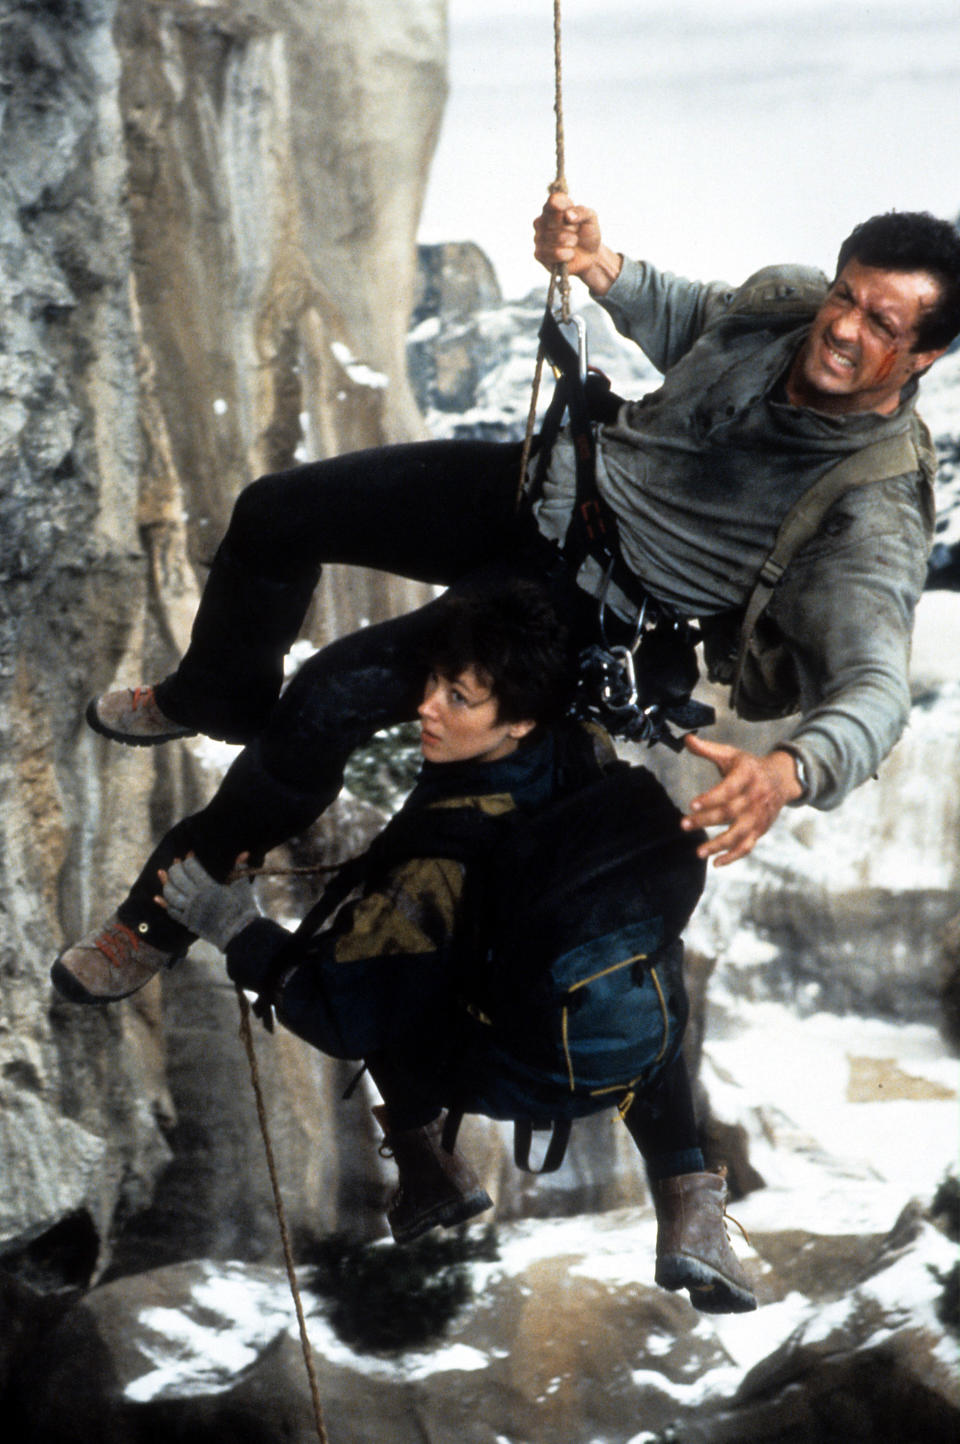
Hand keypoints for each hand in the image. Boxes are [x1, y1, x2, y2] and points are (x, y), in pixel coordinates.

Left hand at [156, 853, 259, 950]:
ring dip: (166, 883)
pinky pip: (171, 912)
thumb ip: (240, 868)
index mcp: (209, 887)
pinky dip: (164, 904)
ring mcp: (190, 911)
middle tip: (176, 862)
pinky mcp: (188, 922)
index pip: (192, 868)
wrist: (239, 932)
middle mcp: (196, 898)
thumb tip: (244, 853)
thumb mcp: (241, 886)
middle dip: (175, 868)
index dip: (189, 860)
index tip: (190, 854)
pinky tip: (158, 897)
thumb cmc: (242, 908)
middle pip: (178, 878)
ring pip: (170, 894)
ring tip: (165, 875)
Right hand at [532, 192, 620, 293]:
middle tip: (575, 231)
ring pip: (557, 237)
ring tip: (573, 242)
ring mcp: (538, 237)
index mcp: (552, 207)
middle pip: (557, 220)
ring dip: (572, 241)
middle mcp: (542, 220)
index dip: (563, 206)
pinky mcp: (539, 254)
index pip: (553, 201)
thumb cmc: (587, 233)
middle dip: (573, 227)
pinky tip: (569, 253)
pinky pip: (555, 253)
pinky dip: (567, 254)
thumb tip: (568, 215)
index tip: (570, 213)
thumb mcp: (591, 218)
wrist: (589, 256)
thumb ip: (582, 212)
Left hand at [680, 735, 803, 866]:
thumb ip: (708, 749)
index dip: (711, 798)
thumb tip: (686, 739)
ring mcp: (759, 816)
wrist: (782, 779)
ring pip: (739, 834)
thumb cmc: (749, 766)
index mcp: (747, 776)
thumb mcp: (732, 755)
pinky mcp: (760, 829)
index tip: (692, 805)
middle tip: (684, 824)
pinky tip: (716, 863)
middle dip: (705, 820)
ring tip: (699, 852)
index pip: (729, 789)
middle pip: (729, 812)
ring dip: (719, 845)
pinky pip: (747, 846)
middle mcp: (755, 797)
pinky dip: (733, 856)